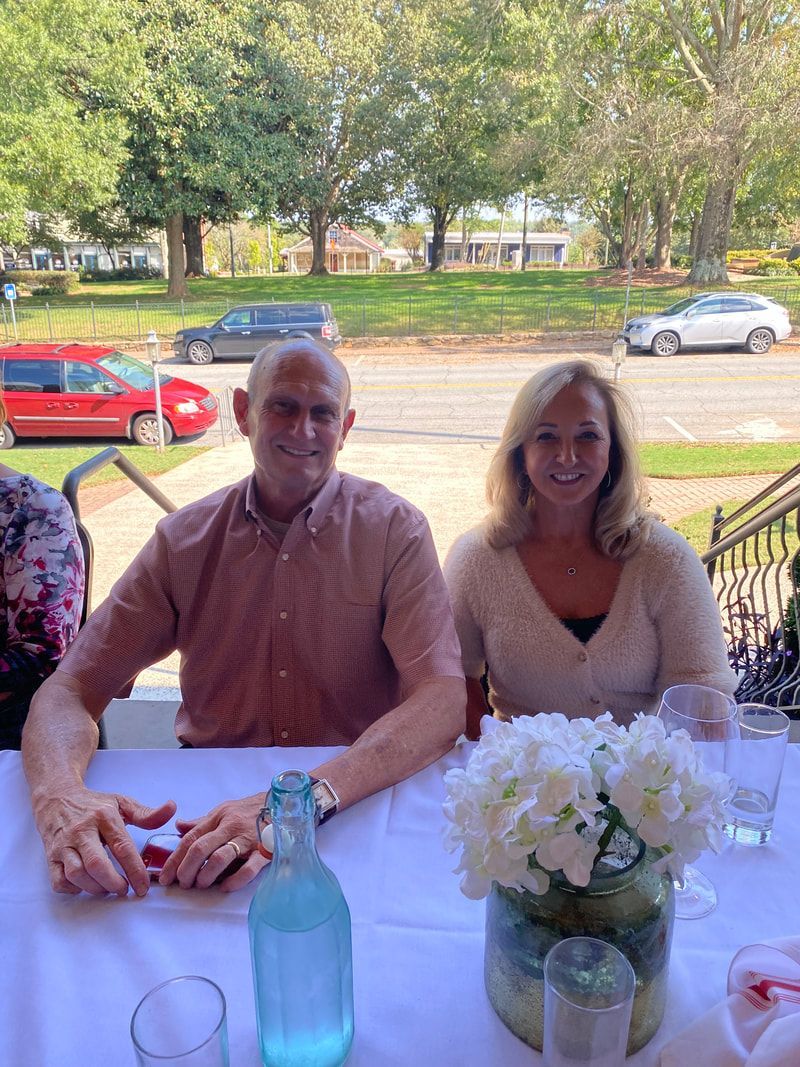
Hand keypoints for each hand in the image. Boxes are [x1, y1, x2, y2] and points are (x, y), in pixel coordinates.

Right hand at [33, 788, 175, 896]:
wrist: (57, 799)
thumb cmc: (94, 805)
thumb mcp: (121, 803)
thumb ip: (146, 813)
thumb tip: (172, 808)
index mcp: (104, 816)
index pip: (122, 847)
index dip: (134, 870)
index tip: (143, 887)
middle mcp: (82, 830)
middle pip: (97, 864)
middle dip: (113, 883)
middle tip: (125, 891)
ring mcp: (64, 844)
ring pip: (77, 874)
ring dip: (95, 888)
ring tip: (109, 889)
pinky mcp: (51, 856)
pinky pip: (59, 880)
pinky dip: (73, 889)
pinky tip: (86, 886)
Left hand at [159, 793, 267, 891]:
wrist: (284, 804)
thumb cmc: (250, 811)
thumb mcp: (224, 810)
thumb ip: (202, 822)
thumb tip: (178, 827)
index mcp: (218, 817)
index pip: (190, 838)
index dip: (175, 859)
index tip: (165, 877)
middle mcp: (230, 826)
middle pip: (200, 848)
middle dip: (186, 869)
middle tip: (182, 884)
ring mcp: (247, 839)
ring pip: (221, 857)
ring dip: (206, 875)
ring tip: (201, 885)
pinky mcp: (264, 850)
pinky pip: (248, 868)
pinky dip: (235, 880)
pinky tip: (226, 887)